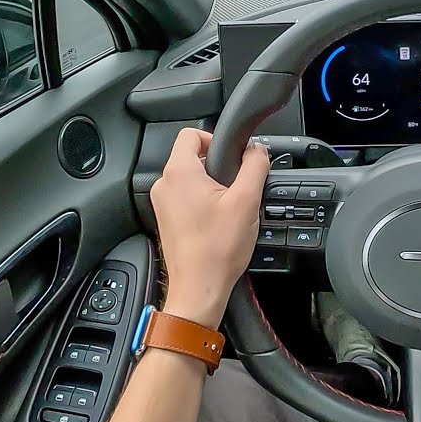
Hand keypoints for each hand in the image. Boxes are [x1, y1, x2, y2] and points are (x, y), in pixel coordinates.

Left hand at [150, 128, 269, 328]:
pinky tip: (218, 222)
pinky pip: (186, 197)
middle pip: (193, 156)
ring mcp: (163, 203)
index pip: (192, 134)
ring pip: (191, 178)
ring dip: (211, 186)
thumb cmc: (217, 250)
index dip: (216, 139)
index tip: (233, 157)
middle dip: (218, 166)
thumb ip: (255, 166)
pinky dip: (203, 202)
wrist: (199, 287)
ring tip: (228, 209)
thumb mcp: (246, 201)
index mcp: (179, 173)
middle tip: (236, 188)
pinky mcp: (167, 219)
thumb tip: (258, 149)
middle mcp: (164, 185)